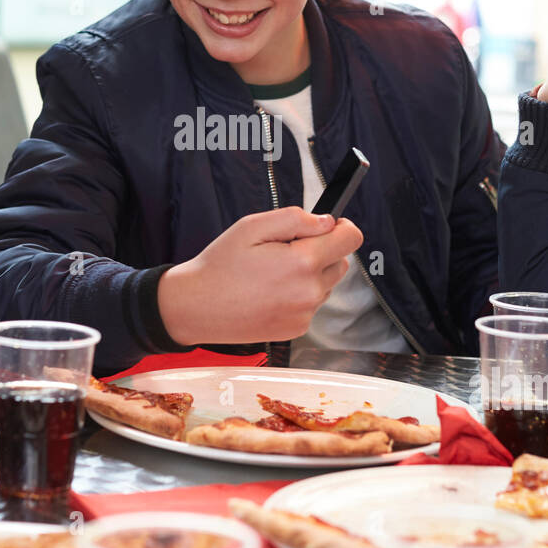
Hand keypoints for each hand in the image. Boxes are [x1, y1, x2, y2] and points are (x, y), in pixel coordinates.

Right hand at [157, 207, 363, 345]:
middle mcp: (309, 292)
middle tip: (286, 248)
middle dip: (322, 250)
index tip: (332, 224)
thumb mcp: (252, 226)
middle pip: (341, 261)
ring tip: (273, 272)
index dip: (343, 226)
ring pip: (326, 284)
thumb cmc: (220, 265)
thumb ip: (295, 218)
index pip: (351, 239)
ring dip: (311, 273)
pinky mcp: (297, 329)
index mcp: (302, 262)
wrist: (196, 307)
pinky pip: (311, 304)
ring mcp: (304, 314)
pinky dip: (299, 294)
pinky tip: (270, 291)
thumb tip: (327, 221)